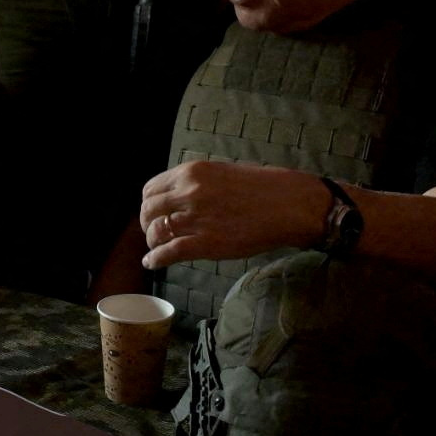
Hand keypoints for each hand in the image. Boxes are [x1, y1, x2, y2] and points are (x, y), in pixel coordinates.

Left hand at [139, 160, 327, 270]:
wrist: (288, 204)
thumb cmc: (260, 187)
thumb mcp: (220, 173)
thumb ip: (195, 183)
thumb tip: (176, 198)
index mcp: (191, 172)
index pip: (151, 189)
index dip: (149, 204)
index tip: (154, 212)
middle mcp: (188, 192)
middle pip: (148, 211)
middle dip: (147, 223)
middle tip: (153, 232)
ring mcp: (196, 218)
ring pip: (155, 232)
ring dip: (152, 242)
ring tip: (156, 248)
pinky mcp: (206, 243)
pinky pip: (169, 252)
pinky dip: (155, 259)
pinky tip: (152, 263)